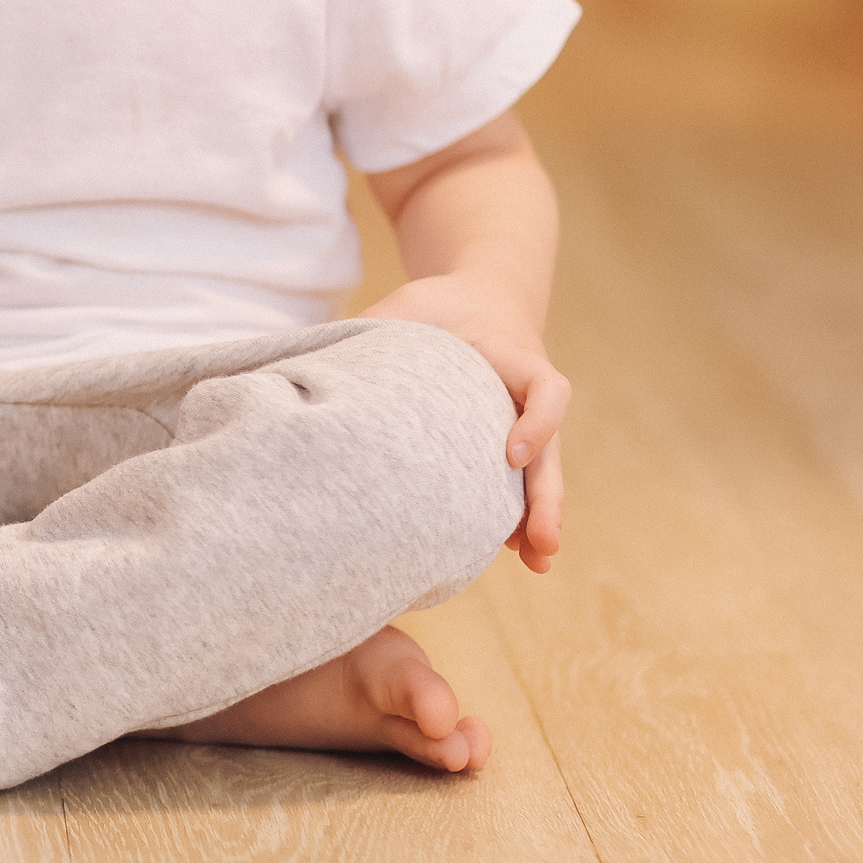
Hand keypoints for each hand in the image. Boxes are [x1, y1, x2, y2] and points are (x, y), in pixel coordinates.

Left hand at [361, 273, 568, 574]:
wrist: (481, 302)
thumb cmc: (439, 307)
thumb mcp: (409, 305)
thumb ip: (377, 323)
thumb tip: (311, 346)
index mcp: (512, 356)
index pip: (545, 387)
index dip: (536, 421)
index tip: (508, 454)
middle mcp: (526, 394)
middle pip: (551, 448)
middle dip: (546, 495)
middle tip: (541, 540)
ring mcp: (524, 420)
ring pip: (543, 471)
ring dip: (541, 516)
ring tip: (537, 561)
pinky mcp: (512, 441)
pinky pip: (524, 479)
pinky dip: (522, 513)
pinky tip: (517, 552)